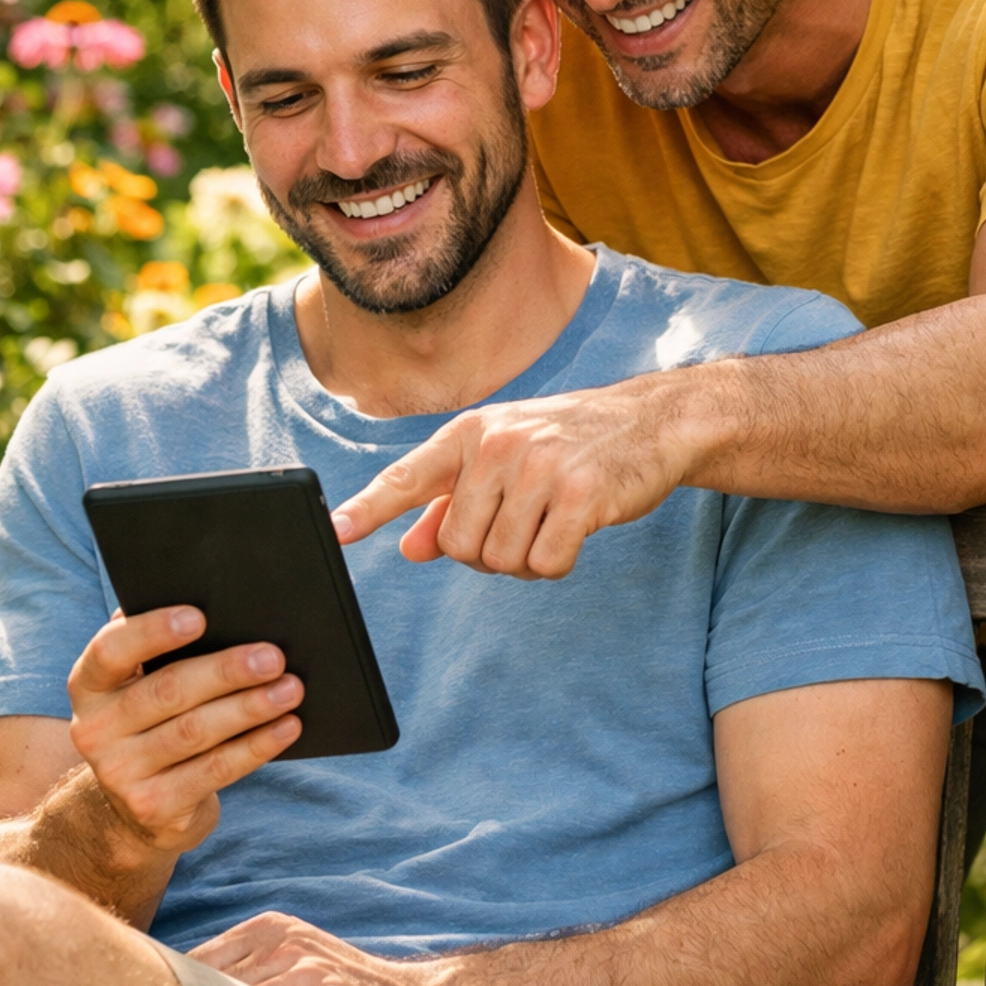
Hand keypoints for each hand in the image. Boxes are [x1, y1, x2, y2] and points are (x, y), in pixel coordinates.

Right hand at [67, 608, 303, 857]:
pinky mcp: (153, 806)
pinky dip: (256, 746)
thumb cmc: (152, 724)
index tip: (200, 617)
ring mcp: (120, 773)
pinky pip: (214, 770)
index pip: (111, 651)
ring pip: (195, 732)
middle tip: (272, 657)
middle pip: (167, 691)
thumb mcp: (139, 687)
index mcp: (88, 685)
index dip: (153, 632)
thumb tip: (220, 612)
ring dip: (250, 707)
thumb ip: (158, 650)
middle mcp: (94, 730)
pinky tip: (286, 727)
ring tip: (290, 689)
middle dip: (226, 672)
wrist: (136, 809)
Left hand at [330, 374, 695, 578]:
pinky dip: (557, 562)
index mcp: (470, 433)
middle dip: (485, 552)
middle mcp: (498, 446)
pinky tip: (576, 529)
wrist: (650, 421)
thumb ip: (451, 501)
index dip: (369, 509)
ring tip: (550, 521)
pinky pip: (545, 564)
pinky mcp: (580, 494)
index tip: (335, 532)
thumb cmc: (569, 442)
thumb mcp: (503, 459)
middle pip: (457, 543)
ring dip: (525, 559)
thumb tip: (410, 548)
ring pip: (501, 560)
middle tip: (521, 524)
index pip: (408, 477)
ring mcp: (539, 468)